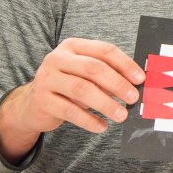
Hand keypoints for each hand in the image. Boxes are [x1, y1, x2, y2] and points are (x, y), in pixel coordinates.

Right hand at [0, 38, 144, 162]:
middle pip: (94, 68)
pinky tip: (102, 126)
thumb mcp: (85, 74)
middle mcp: (57, 58)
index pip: (104, 50)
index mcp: (72, 46)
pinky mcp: (41, 100)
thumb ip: (107, 74)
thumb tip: (136, 84)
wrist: (32, 105)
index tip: (140, 79)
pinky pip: (70, 111)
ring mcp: (46, 78)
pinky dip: (89, 120)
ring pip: (82, 89)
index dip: (125, 64)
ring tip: (121, 115)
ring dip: (106, 104)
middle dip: (118, 84)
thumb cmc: (68, 85)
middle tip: (133, 98)